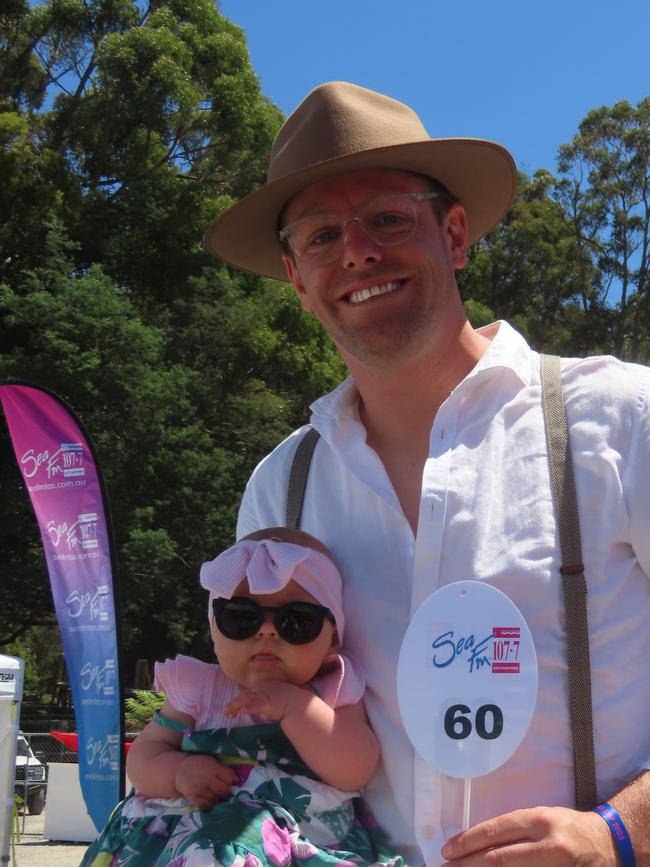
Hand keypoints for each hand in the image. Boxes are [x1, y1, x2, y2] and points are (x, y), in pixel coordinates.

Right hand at [174, 754, 237, 810]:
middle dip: (228, 793)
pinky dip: (210, 806)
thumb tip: (237, 780)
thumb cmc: (199, 764)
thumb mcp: (212, 761)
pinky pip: (206, 806)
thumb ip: (223, 770)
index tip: (234, 783)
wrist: (179, 770)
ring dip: (219, 800)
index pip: (230, 778)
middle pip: (224, 791)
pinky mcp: (193, 797)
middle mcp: (208, 779)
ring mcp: (200, 789)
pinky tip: (211, 802)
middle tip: (227, 793)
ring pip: (216, 800)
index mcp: (214, 768)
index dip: (234, 782)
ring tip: (218, 797)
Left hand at [224, 681, 302, 720]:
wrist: (299, 704)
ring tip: (227, 712)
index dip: (240, 698)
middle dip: (234, 704)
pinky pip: (254, 705)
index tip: (233, 706)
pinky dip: (248, 707)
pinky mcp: (266, 702)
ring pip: (245, 698)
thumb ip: (267, 698)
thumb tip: (256, 705)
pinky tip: (241, 711)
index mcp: (264, 683)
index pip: (249, 691)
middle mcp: (262, 686)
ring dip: (235, 706)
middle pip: (245, 694)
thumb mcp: (277, 696)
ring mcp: (264, 693)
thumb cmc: (290, 701)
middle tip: (227, 712)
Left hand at [441, 806, 615, 864]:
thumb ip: (514, 831)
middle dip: (468, 864)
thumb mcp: (542, 819)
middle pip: (500, 858)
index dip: (469, 841)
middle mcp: (549, 844)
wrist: (609, 842)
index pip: (497, 830)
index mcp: (539, 820)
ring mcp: (558, 866)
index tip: (448, 850)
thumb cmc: (567, 828)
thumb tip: (477, 844)